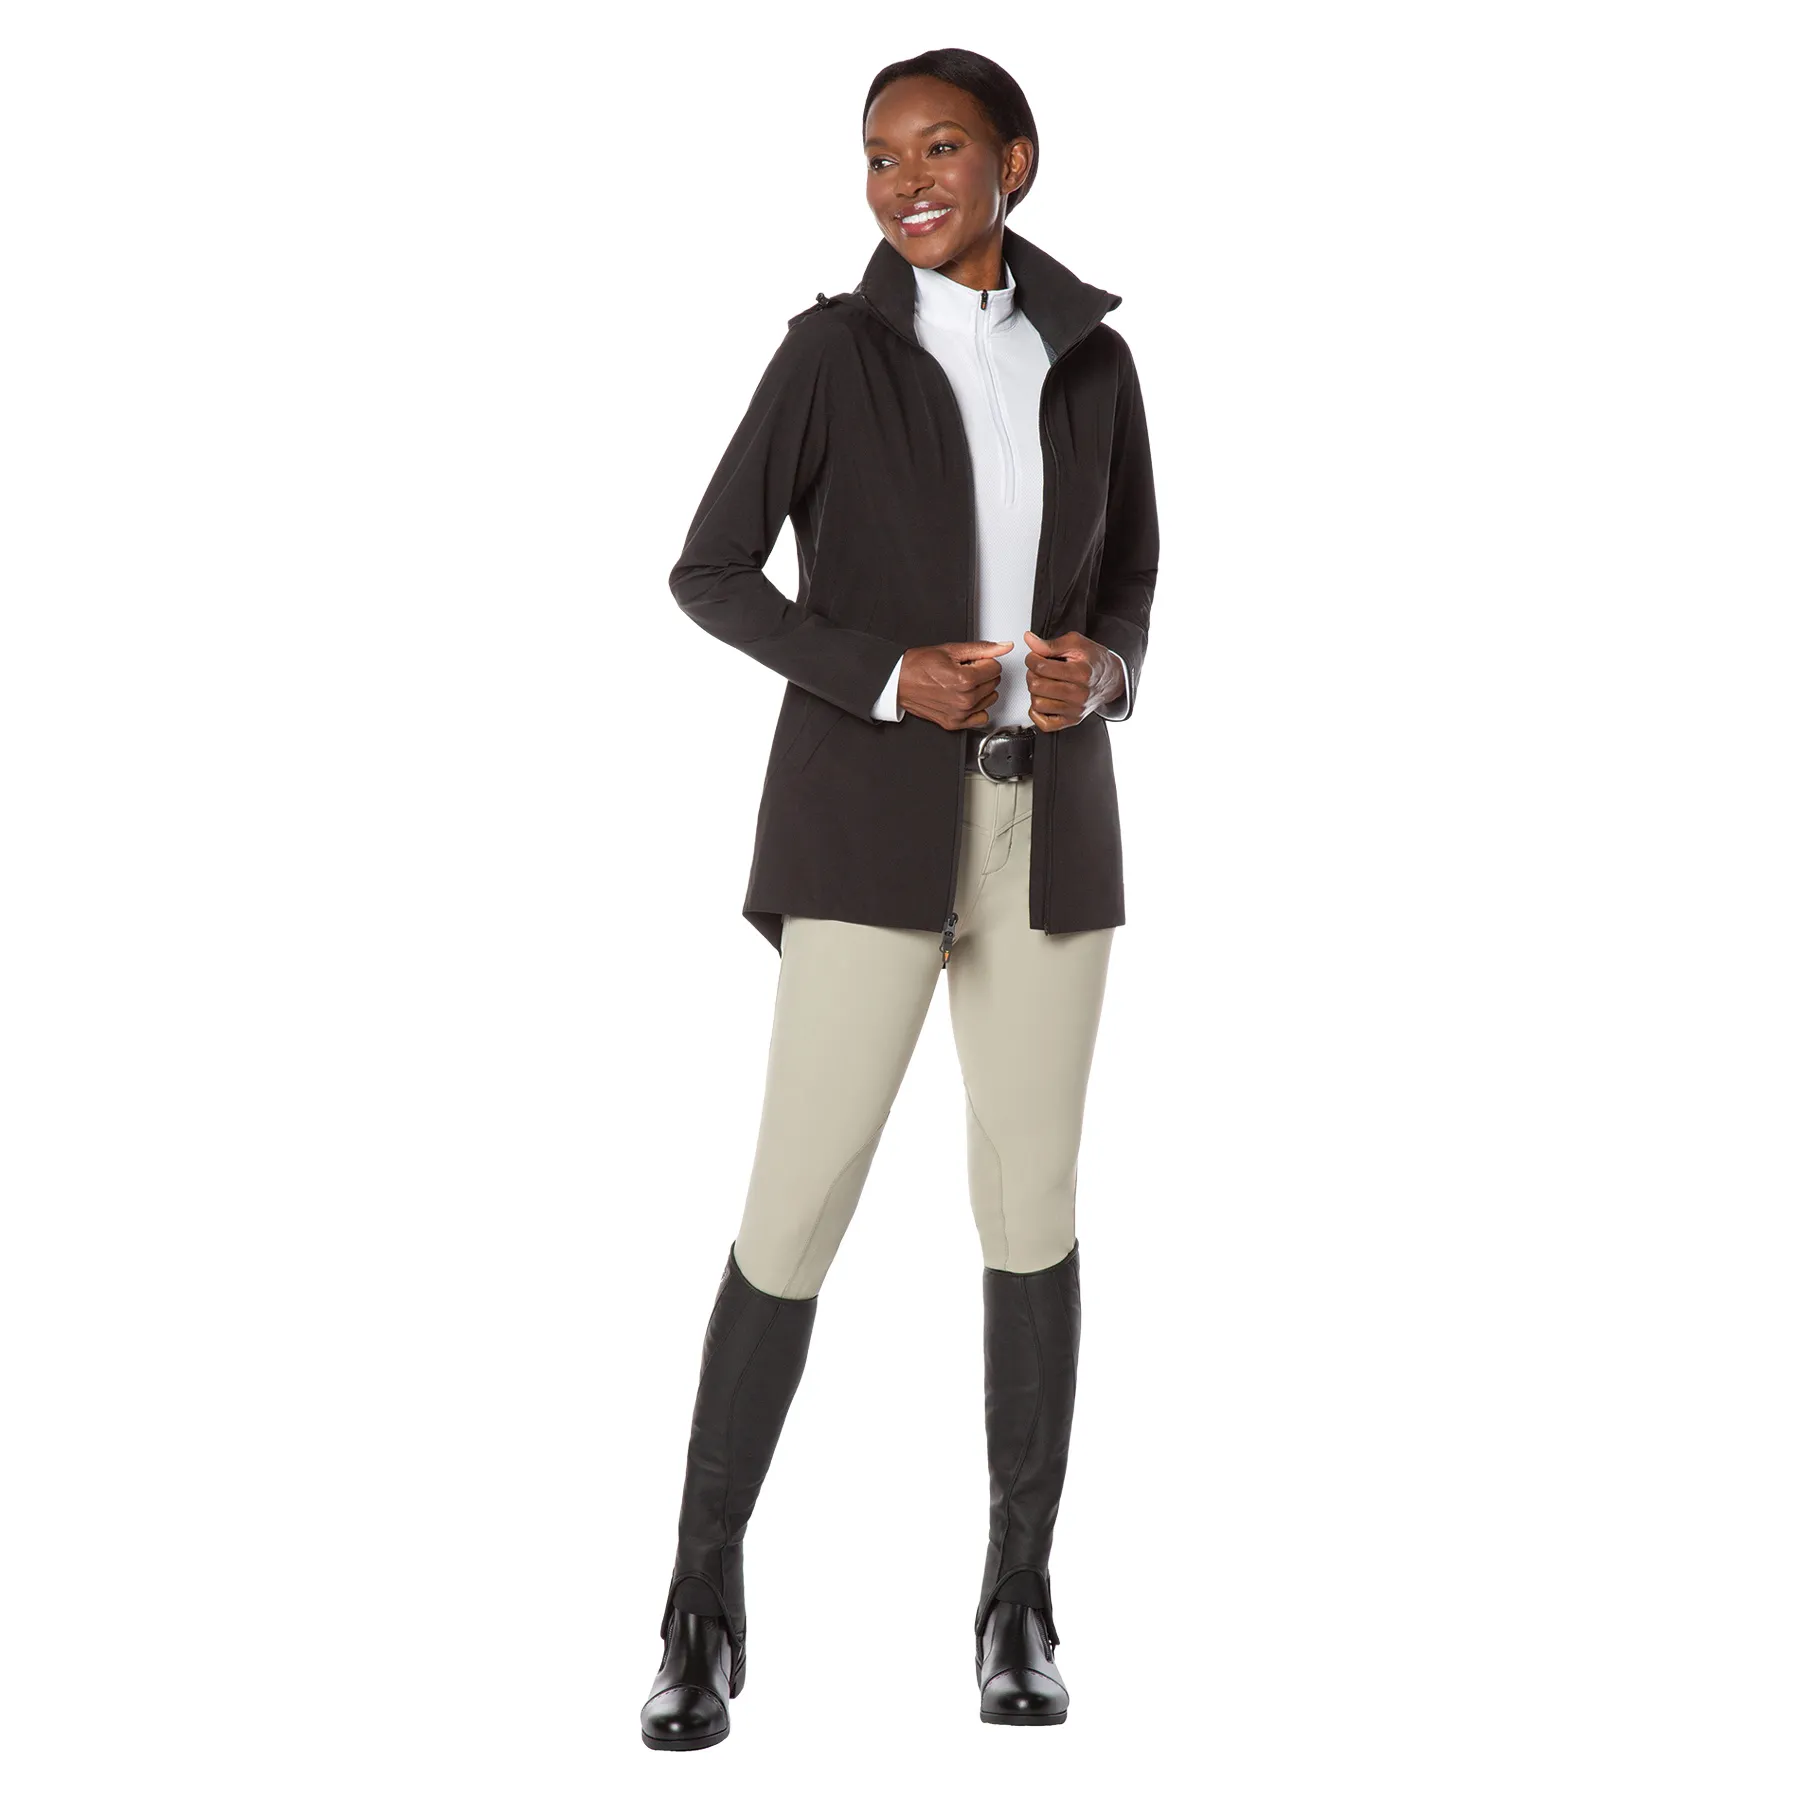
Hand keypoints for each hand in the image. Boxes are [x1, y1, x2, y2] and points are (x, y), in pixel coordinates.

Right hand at [895, 639, 1014, 729]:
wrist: (898, 681)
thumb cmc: (919, 665)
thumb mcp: (951, 650)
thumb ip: (982, 649)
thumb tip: (1004, 647)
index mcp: (965, 679)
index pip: (995, 668)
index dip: (983, 661)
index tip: (971, 661)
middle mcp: (964, 699)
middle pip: (993, 683)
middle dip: (982, 674)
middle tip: (963, 671)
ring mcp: (960, 714)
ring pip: (990, 699)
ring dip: (980, 690)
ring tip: (961, 684)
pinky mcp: (955, 723)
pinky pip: (981, 717)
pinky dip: (976, 708)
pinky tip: (964, 698)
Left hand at [1022, 630, 1123, 729]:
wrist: (1112, 679)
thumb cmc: (1094, 661)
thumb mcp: (1076, 644)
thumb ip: (1051, 644)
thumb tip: (1029, 640)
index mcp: (1081, 673)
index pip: (1041, 667)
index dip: (1032, 659)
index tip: (1035, 657)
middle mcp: (1079, 694)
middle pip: (1036, 686)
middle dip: (1032, 674)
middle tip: (1039, 669)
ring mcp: (1075, 710)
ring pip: (1037, 704)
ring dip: (1035, 692)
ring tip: (1044, 683)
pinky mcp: (1071, 721)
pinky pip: (1043, 723)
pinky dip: (1037, 712)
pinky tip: (1044, 699)